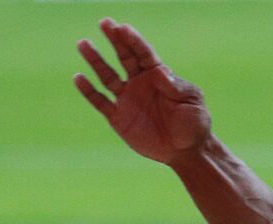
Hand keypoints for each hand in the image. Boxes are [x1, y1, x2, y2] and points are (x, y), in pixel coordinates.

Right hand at [74, 18, 211, 164]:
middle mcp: (139, 84)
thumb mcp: (192, 103)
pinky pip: (100, 101)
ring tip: (83, 43)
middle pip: (124, 57)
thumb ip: (177, 87)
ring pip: (107, 75)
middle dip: (115, 40)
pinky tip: (78, 77)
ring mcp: (127, 99)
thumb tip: (160, 73)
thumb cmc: (194, 124)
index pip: (143, 53)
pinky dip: (89, 90)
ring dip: (95, 60)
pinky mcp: (118, 117)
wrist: (187, 151)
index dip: (133, 40)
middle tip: (105, 23)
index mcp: (158, 76)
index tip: (122, 27)